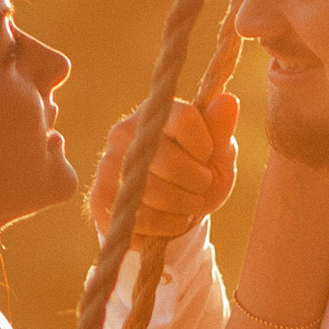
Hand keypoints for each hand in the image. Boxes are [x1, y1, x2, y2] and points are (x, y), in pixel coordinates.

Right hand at [90, 90, 238, 247]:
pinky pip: (140, 219)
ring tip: (189, 205)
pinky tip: (171, 221)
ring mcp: (108, 165)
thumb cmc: (197, 173)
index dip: (205, 146)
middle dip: (198, 184)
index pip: (184, 119)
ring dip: (185, 208)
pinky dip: (165, 227)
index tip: (207, 157)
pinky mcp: (100, 198)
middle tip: (201, 188)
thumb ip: (220, 130)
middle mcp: (125, 133)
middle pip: (171, 162)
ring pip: (156, 194)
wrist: (168, 209)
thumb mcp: (217, 154)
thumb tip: (229, 101)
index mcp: (156, 113)